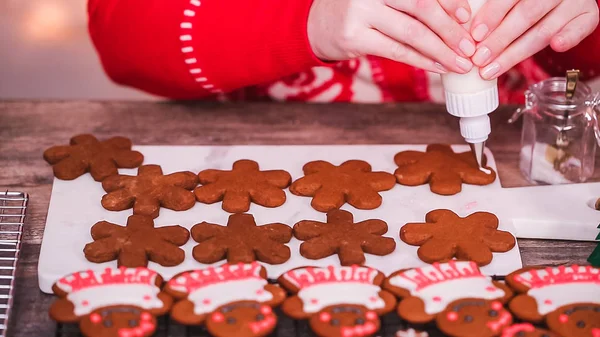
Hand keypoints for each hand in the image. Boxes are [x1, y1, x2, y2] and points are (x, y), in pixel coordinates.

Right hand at [307, 0, 477, 73]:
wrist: (318, 24)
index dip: (450, 1)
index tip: (467, 16)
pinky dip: (421, 60)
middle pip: (422, 6)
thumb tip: (459, 15)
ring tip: (460, 63)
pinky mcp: (354, 36)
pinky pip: (396, 51)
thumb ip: (412, 2)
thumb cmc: (361, 8)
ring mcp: (360, 11)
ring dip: (440, 50)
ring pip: (412, 32)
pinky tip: (438, 67)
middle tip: (469, 47)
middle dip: (450, 29)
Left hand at [469, 0, 599, 79]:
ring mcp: (573, 2)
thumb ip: (491, 7)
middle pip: (526, 15)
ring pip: (544, 29)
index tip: (475, 36)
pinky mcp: (588, 16)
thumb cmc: (523, 1)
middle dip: (499, 41)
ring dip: (516, 53)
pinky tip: (556, 46)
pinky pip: (581, 28)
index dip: (492, 15)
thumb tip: (464, 26)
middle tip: (478, 60)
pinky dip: (569, 37)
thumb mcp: (510, 0)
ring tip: (491, 69)